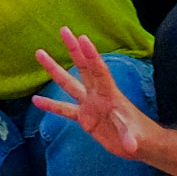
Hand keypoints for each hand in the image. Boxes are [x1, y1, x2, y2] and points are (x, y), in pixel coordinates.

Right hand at [31, 26, 155, 159]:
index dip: (91, 55)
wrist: (139, 144)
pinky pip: (64, 109)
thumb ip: (129, 137)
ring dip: (54, 69)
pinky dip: (51, 105)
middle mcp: (97, 94)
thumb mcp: (135, 136)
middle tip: (64, 30)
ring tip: (40, 53)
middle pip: (83, 67)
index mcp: (110, 94)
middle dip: (74, 49)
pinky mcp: (84, 118)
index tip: (82, 38)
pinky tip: (36, 101)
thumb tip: (131, 145)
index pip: (99, 71)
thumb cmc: (141, 136)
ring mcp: (89, 105)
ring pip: (68, 83)